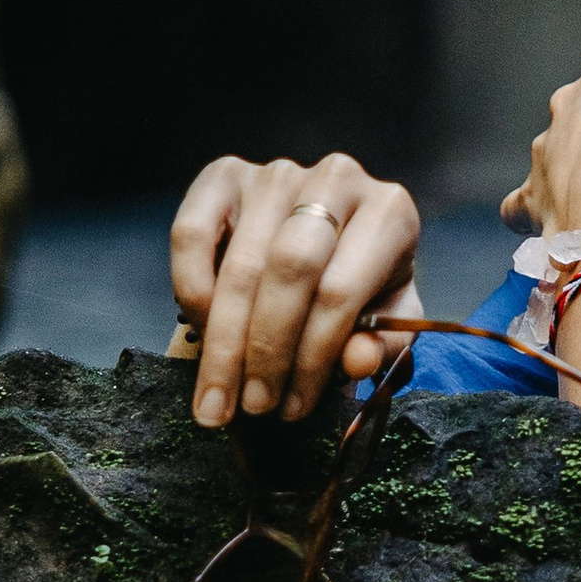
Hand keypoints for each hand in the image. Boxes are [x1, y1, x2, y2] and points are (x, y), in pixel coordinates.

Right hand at [170, 154, 421, 428]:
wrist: (333, 234)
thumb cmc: (363, 283)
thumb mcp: (387, 318)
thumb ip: (381, 342)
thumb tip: (356, 361)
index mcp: (390, 212)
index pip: (340, 291)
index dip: (311, 358)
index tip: (291, 408)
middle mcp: (335, 178)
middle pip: (288, 272)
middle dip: (265, 351)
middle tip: (251, 406)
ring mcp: (276, 173)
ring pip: (239, 263)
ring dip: (224, 342)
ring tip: (219, 398)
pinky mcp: (224, 174)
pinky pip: (190, 234)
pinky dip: (190, 291)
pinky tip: (200, 334)